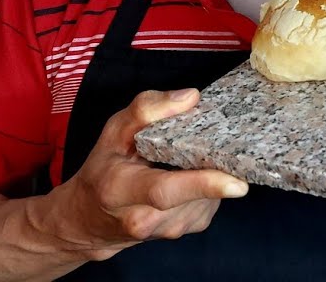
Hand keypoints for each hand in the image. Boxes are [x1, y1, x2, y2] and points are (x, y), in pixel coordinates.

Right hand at [42, 89, 248, 261]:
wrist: (89, 220)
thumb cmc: (104, 169)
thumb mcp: (113, 132)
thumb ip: (147, 110)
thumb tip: (191, 97)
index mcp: (121, 191)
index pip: (166, 191)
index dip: (204, 185)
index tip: (237, 184)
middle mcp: (145, 217)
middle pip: (197, 194)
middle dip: (218, 170)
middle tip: (225, 148)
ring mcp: (169, 228)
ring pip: (211, 196)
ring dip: (211, 174)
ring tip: (190, 161)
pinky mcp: (188, 228)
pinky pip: (212, 201)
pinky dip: (210, 184)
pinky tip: (192, 176)